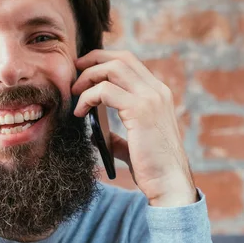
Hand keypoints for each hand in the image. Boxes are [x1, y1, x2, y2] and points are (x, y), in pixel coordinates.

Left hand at [71, 50, 196, 206]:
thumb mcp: (136, 145)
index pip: (130, 62)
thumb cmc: (154, 168)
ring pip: (112, 69)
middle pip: (121, 58)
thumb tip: (98, 135)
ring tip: (74, 93)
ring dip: (88, 77)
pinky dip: (87, 97)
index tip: (84, 70)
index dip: (105, 60)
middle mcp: (157, 91)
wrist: (169, 183)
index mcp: (158, 95)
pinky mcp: (140, 110)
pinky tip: (80, 113)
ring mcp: (150, 98)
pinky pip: (105, 91)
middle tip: (74, 73)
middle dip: (93, 60)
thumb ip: (120, 137)